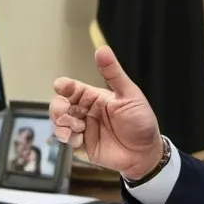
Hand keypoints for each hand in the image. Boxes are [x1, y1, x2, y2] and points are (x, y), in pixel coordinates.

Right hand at [50, 46, 163, 180]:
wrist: (146, 154)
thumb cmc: (141, 122)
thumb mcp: (129, 94)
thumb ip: (113, 73)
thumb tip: (102, 49)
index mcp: (94, 97)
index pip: (72, 88)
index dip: (64, 86)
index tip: (60, 86)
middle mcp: (85, 111)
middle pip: (60, 104)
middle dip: (57, 107)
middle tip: (64, 112)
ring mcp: (82, 129)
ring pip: (59, 122)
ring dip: (61, 124)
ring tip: (76, 128)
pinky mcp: (81, 146)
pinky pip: (66, 140)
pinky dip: (67, 138)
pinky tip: (78, 139)